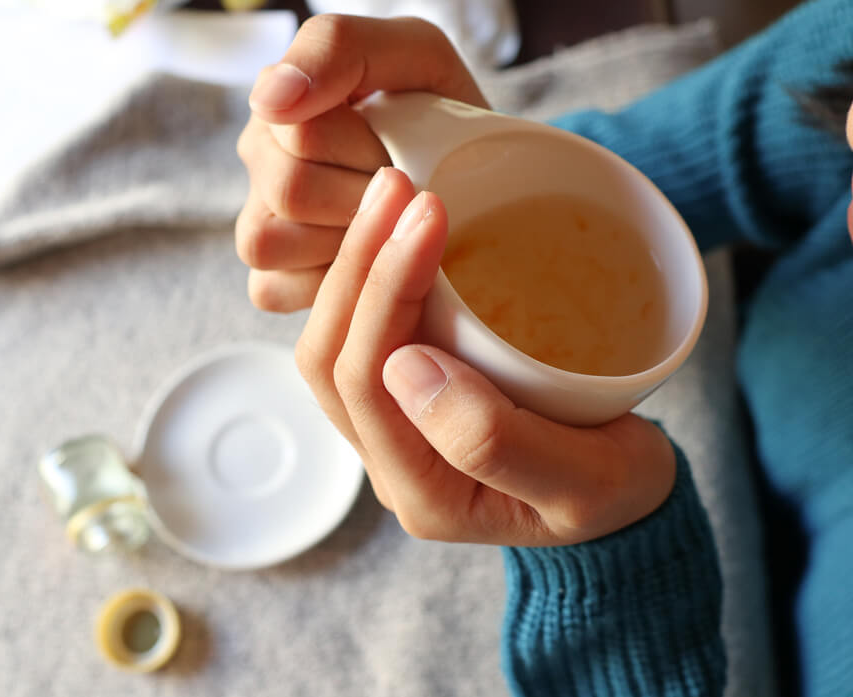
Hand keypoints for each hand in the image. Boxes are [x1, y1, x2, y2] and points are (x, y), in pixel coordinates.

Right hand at [235, 14, 487, 311]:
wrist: (480, 184)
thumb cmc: (445, 118)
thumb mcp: (414, 56)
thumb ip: (337, 48)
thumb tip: (270, 99)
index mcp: (284, 102)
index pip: (303, 131)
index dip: (368, 149)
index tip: (402, 148)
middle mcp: (260, 160)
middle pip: (290, 190)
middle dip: (366, 196)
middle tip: (405, 189)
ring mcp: (259, 221)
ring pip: (269, 241)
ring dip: (346, 240)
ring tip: (388, 225)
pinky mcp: (270, 280)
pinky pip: (271, 288)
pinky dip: (324, 283)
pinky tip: (365, 263)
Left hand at [298, 166, 676, 545]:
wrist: (622, 502)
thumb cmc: (615, 494)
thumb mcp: (586, 482)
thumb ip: (493, 441)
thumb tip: (408, 367)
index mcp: (422, 492)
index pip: (366, 383)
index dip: (385, 292)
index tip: (427, 215)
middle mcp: (388, 463)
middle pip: (332, 357)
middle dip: (359, 264)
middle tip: (397, 186)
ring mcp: (390, 430)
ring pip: (334, 342)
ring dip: (356, 264)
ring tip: (390, 194)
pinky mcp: (403, 399)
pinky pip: (360, 334)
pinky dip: (370, 278)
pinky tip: (394, 229)